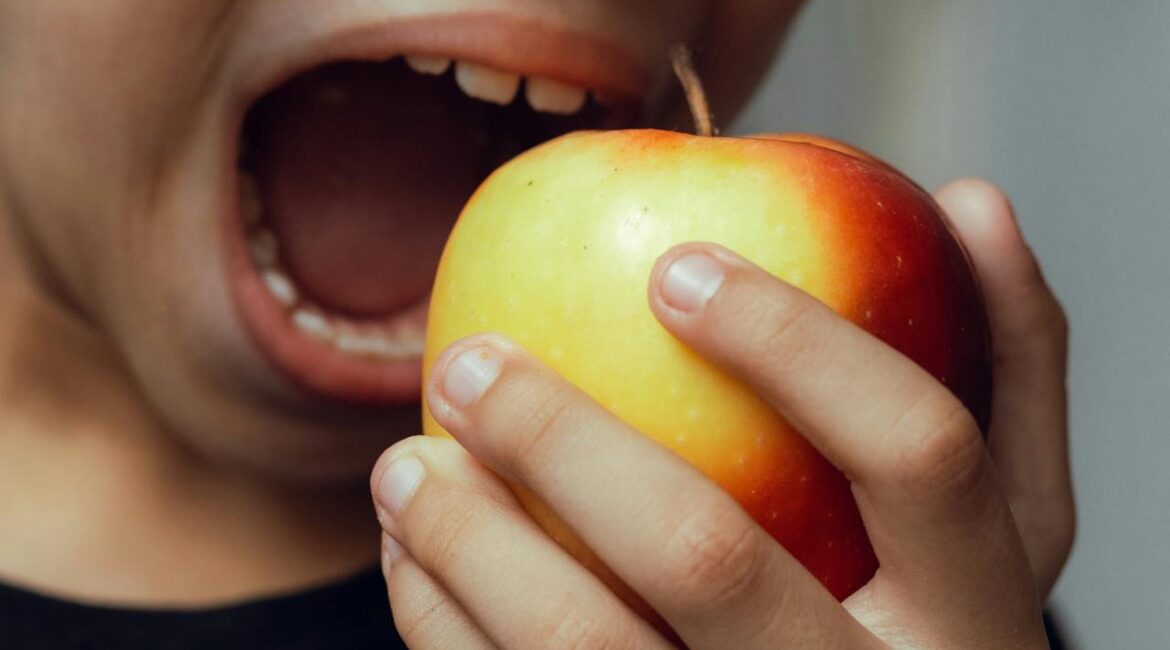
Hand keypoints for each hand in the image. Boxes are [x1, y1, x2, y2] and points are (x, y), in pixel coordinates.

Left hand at [369, 178, 1073, 648]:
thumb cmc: (933, 610)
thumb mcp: (1010, 516)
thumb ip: (1007, 369)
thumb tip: (968, 200)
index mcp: (977, 611)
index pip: (914, 450)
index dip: (796, 340)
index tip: (670, 262)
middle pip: (707, 557)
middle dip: (563, 439)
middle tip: (468, 360)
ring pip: (584, 648)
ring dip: (469, 545)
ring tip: (403, 463)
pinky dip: (447, 625)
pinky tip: (417, 556)